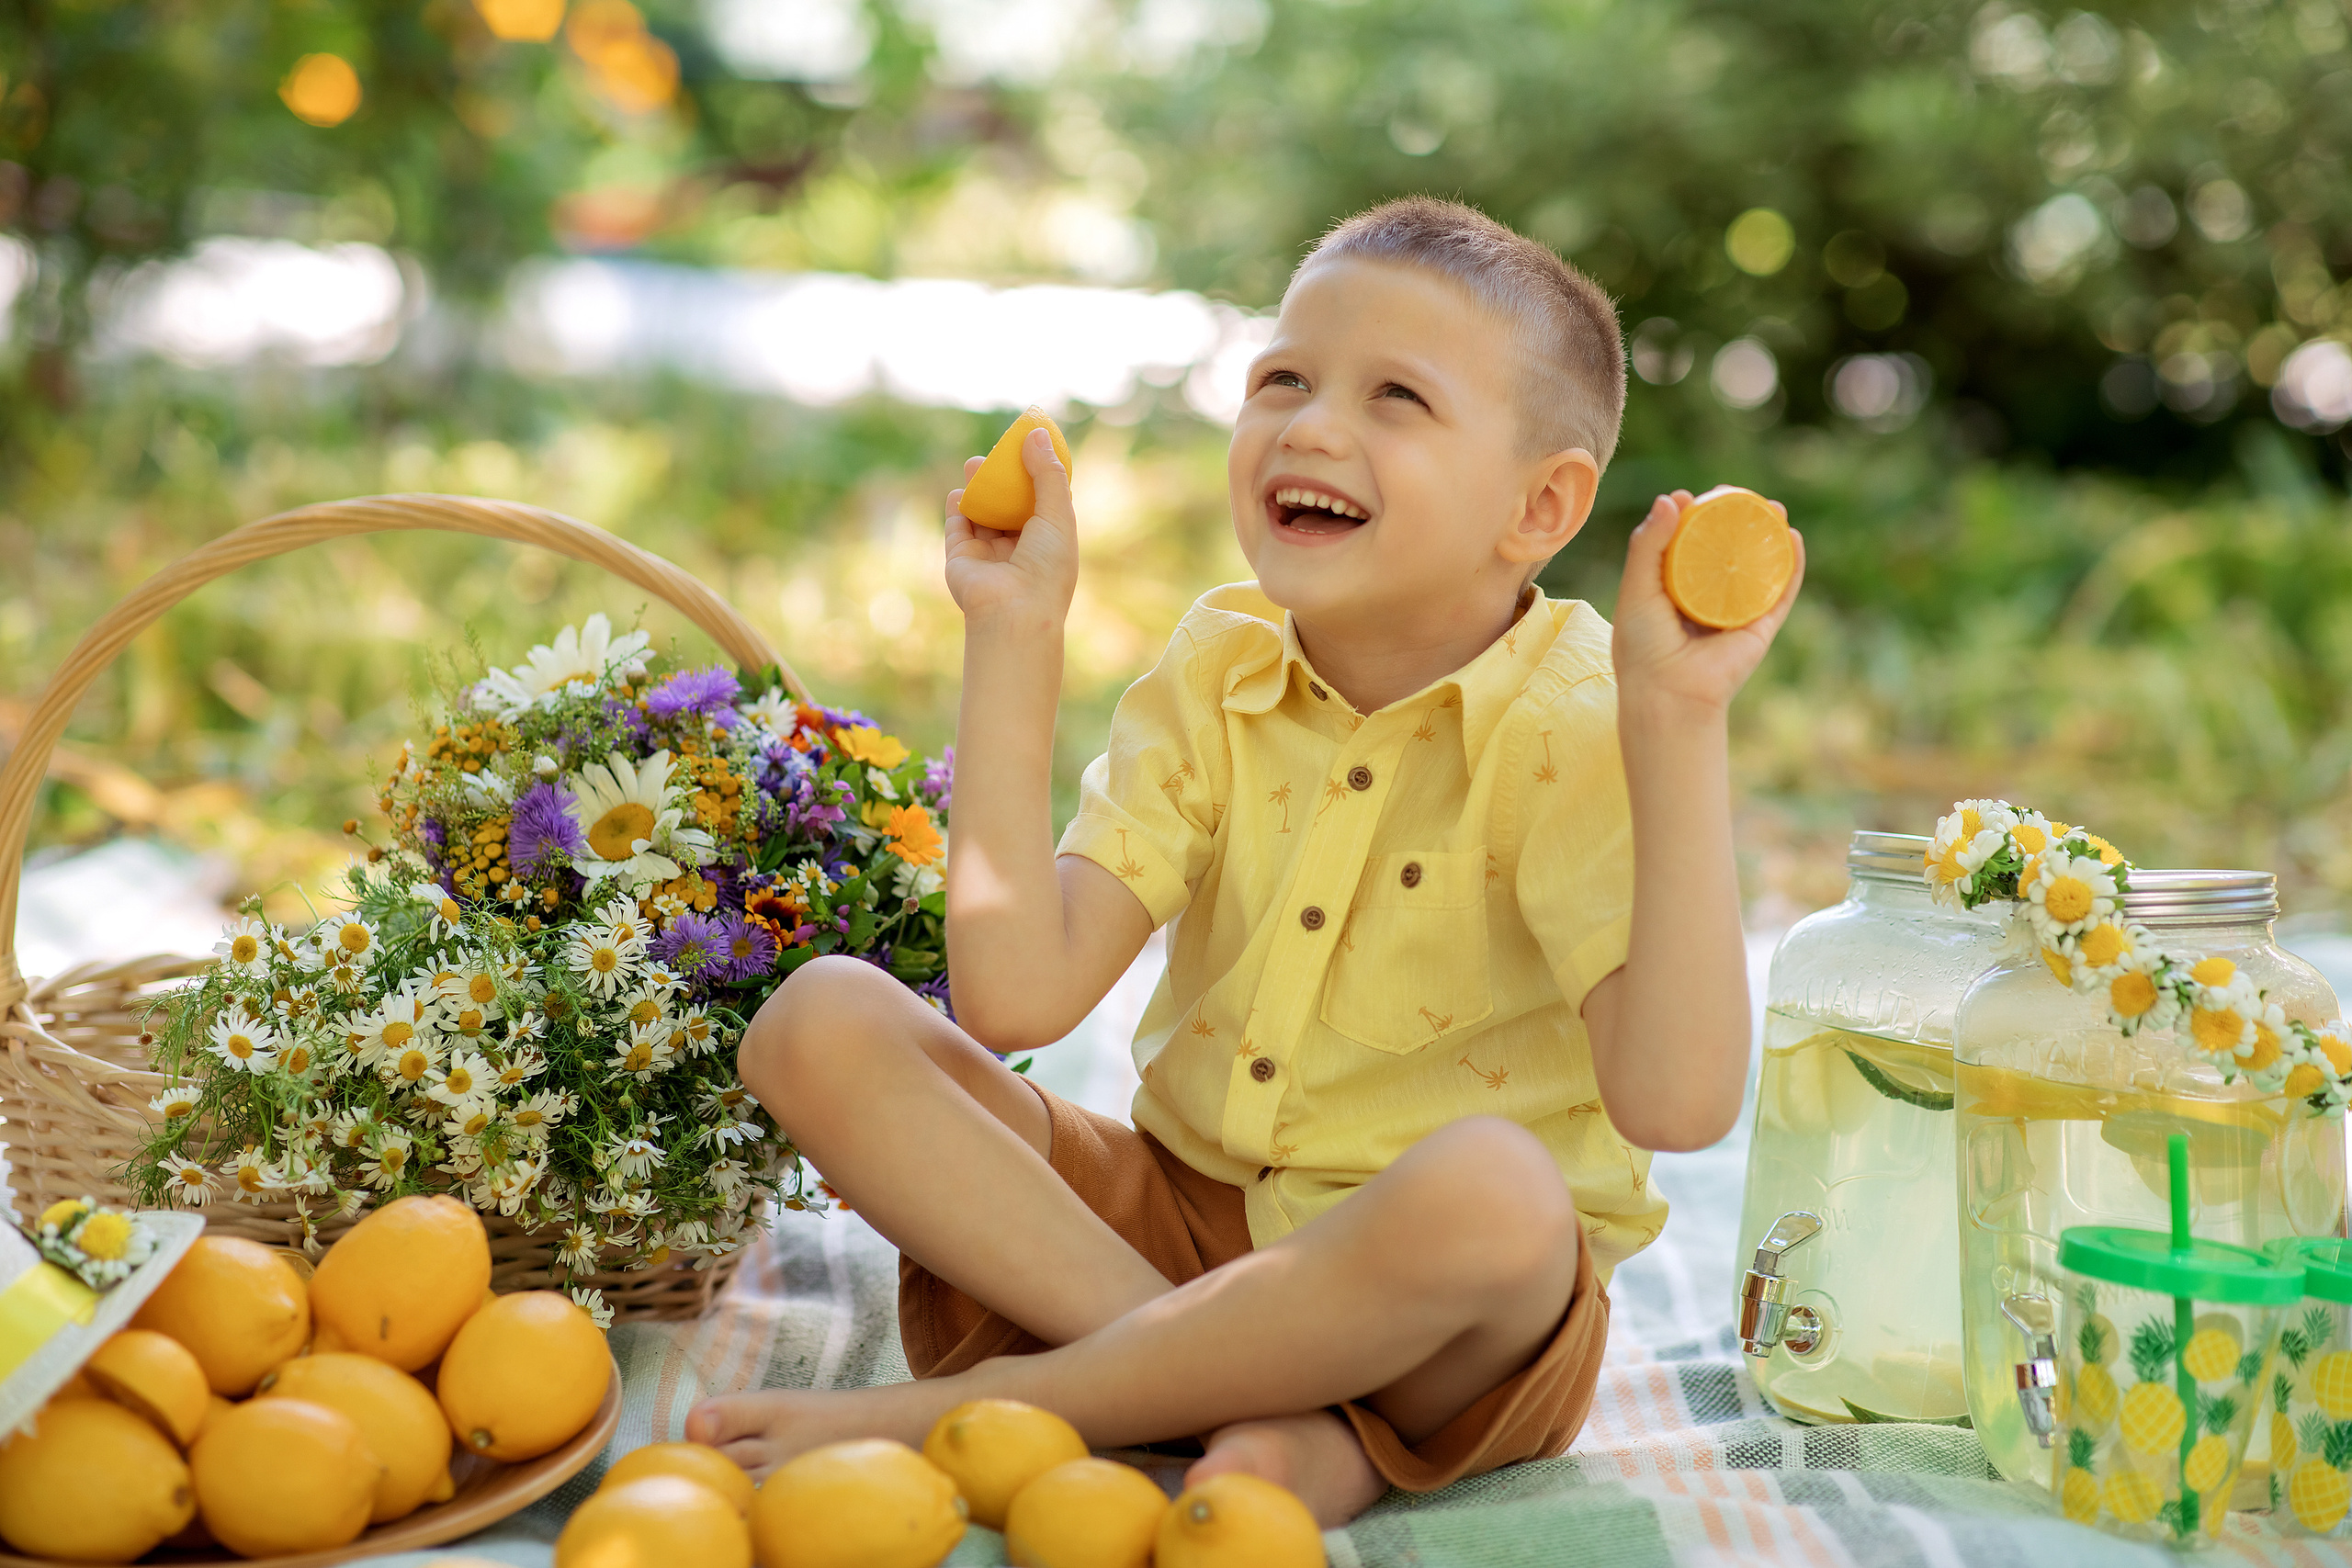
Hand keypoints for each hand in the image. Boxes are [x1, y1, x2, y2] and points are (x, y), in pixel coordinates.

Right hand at [943, 428, 1078, 628]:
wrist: (1014, 612)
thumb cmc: (1046, 568)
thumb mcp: (1057, 514)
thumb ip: (1047, 474)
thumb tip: (1036, 434)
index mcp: (1048, 542)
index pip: (1042, 502)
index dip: (1037, 475)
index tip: (1031, 447)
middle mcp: (1019, 548)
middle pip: (1009, 504)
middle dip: (1002, 478)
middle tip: (996, 452)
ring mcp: (989, 553)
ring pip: (981, 512)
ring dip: (978, 488)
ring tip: (975, 463)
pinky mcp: (962, 557)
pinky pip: (957, 525)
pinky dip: (957, 506)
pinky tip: (960, 491)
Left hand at [1612, 489, 1805, 718]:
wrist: (1670, 692)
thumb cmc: (1643, 646)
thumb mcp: (1637, 588)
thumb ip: (1648, 545)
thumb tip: (1671, 497)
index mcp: (1672, 590)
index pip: (1683, 546)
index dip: (1689, 519)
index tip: (1686, 497)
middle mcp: (1706, 599)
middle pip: (1725, 552)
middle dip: (1736, 521)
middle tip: (1737, 494)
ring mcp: (1735, 612)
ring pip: (1758, 567)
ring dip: (1769, 535)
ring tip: (1773, 507)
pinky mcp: (1760, 626)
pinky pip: (1781, 591)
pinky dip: (1791, 564)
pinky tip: (1793, 537)